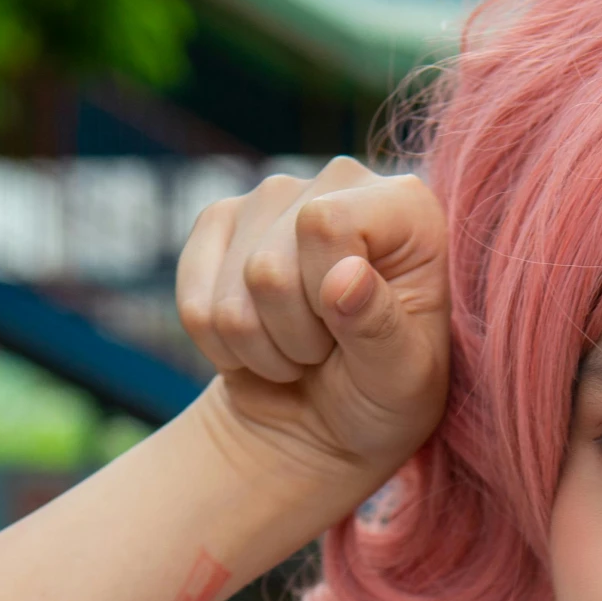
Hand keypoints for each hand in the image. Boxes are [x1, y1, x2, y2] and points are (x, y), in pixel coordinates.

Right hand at [176, 157, 451, 510]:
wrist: (328, 417)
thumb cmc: (383, 394)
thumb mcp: (402, 379)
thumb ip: (381, 328)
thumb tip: (344, 277)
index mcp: (405, 207)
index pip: (325, 224)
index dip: (326, 298)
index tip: (355, 332)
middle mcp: (339, 182)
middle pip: (270, 267)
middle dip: (295, 336)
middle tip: (329, 350)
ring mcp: (273, 196)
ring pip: (233, 290)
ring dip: (263, 347)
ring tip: (303, 350)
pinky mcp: (220, 221)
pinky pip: (195, 305)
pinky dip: (223, 347)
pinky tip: (262, 343)